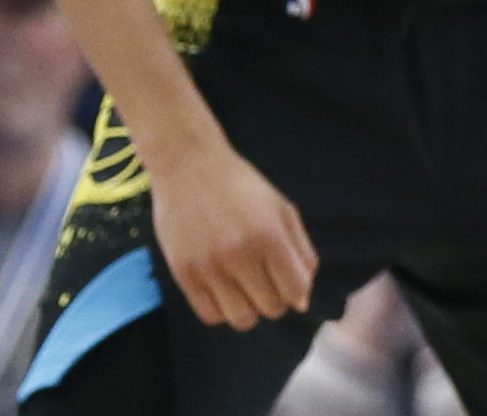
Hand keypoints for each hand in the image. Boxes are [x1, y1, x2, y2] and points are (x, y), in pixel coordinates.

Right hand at [150, 134, 320, 328]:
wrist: (190, 167)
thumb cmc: (242, 188)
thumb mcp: (282, 210)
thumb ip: (300, 252)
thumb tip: (303, 299)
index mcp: (270, 235)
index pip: (295, 289)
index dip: (298, 293)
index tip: (290, 284)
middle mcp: (240, 254)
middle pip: (271, 308)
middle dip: (276, 301)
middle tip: (266, 283)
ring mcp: (209, 266)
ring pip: (241, 319)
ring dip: (250, 310)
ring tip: (245, 289)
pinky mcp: (183, 274)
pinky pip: (210, 316)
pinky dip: (222, 310)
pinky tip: (224, 290)